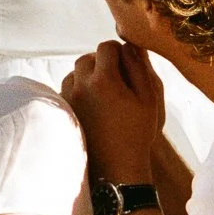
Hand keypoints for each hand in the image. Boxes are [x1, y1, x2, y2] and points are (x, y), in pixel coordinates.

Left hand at [63, 41, 164, 178]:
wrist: (117, 168)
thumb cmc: (136, 133)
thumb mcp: (149, 98)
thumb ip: (140, 67)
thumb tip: (131, 46)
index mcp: (104, 79)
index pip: (106, 47)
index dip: (118, 51)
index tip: (127, 63)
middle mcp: (81, 86)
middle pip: (87, 58)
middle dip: (102, 62)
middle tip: (117, 78)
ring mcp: (69, 99)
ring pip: (74, 73)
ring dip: (88, 75)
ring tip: (104, 91)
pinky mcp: (65, 112)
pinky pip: (68, 89)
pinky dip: (79, 89)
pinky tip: (94, 103)